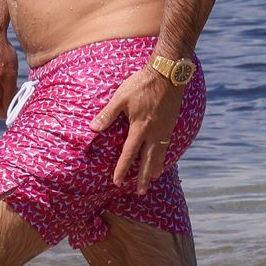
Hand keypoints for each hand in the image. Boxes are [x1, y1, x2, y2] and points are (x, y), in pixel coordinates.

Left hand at [90, 69, 182, 192]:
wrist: (168, 73)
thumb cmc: (142, 84)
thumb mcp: (120, 98)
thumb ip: (107, 115)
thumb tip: (93, 128)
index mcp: (140, 128)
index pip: (129, 154)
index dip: (123, 169)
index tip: (117, 182)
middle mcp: (155, 132)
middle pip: (148, 160)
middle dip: (143, 177)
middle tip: (140, 192)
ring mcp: (165, 128)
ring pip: (160, 154)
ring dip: (155, 168)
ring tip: (153, 179)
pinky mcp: (172, 123)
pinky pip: (167, 144)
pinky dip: (164, 155)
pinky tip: (161, 157)